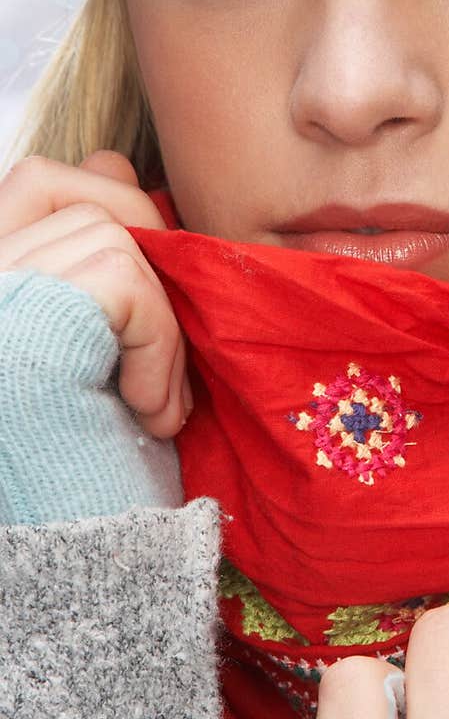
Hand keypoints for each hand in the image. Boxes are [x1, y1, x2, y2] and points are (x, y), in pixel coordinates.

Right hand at [0, 151, 189, 436]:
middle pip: (59, 181)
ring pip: (105, 229)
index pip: (32, 181)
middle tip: (156, 343)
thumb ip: (93, 243)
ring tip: (148, 399)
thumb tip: (108, 153)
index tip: (139, 295)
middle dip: (136, 246)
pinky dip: (158, 342)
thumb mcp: (99, 334)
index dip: (104, 210)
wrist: (96, 564)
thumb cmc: (97, 453)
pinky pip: (124, 278)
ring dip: (157, 316)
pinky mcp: (19, 333)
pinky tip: (147, 411)